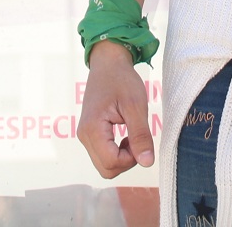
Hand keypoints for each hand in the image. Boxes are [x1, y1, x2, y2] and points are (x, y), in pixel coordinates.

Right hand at [77, 40, 154, 177]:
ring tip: (132, 134)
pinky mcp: (89, 133)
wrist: (108, 63)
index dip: (131, 158)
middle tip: (138, 139)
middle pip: (107, 169)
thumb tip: (147, 163)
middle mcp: (84, 135)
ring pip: (104, 164)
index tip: (141, 139)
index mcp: (92, 129)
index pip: (112, 163)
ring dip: (122, 157)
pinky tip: (125, 135)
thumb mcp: (136, 106)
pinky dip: (117, 152)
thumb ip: (140, 136)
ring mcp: (84, 135)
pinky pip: (103, 154)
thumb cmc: (122, 80)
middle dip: (127, 161)